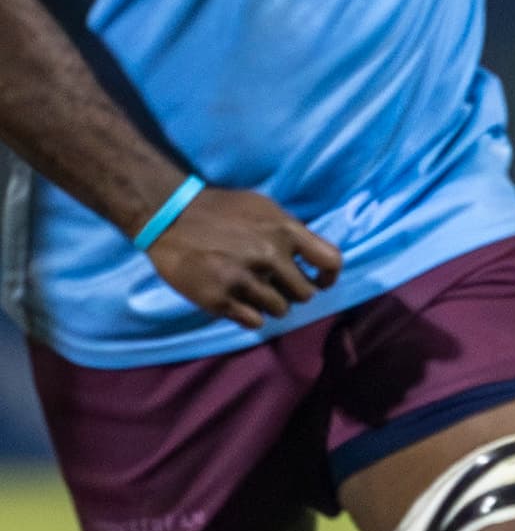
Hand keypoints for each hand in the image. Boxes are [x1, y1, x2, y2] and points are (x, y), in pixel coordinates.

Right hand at [144, 187, 340, 329]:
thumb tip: (313, 258)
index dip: (327, 276)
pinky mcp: (221, 298)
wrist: (167, 214)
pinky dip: (248, 314)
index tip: (317, 280)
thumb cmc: (219, 210)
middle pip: (305, 294)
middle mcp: (269, 256)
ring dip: (269, 304)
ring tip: (249, 289)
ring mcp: (244, 279)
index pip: (331, 261)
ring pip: (280, 310)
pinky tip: (236, 300)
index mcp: (284, 231)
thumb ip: (291, 232)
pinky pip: (255, 322)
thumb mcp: (263, 208)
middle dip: (291, 292)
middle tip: (272, 283)